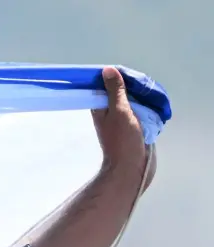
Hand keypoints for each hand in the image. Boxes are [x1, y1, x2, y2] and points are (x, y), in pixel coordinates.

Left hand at [92, 66, 154, 189]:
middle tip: (146, 87)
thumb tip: (107, 70)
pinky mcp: (133, 126)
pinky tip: (155, 106)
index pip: (106, 85)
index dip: (118, 77)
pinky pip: (140, 111)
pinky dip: (147, 107)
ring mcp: (122, 119)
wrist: (130, 166)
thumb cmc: (122, 139)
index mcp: (100, 108)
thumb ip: (114, 91)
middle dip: (134, 87)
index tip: (131, 75)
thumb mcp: (119, 110)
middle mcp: (109, 112)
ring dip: (143, 97)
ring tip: (153, 95)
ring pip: (132, 100)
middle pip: (121, 91)